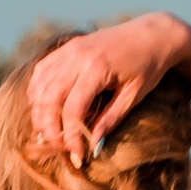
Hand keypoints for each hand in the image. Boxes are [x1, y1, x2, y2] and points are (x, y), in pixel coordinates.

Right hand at [25, 13, 188, 167]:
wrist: (152, 34)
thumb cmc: (148, 66)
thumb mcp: (133, 96)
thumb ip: (110, 120)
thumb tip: (93, 147)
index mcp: (96, 68)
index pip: (72, 110)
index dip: (71, 137)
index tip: (77, 156)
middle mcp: (77, 56)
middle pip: (49, 99)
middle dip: (49, 128)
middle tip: (59, 148)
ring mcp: (69, 50)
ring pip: (40, 85)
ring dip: (39, 113)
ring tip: (49, 133)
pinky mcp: (66, 48)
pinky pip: (41, 71)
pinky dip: (38, 92)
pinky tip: (43, 109)